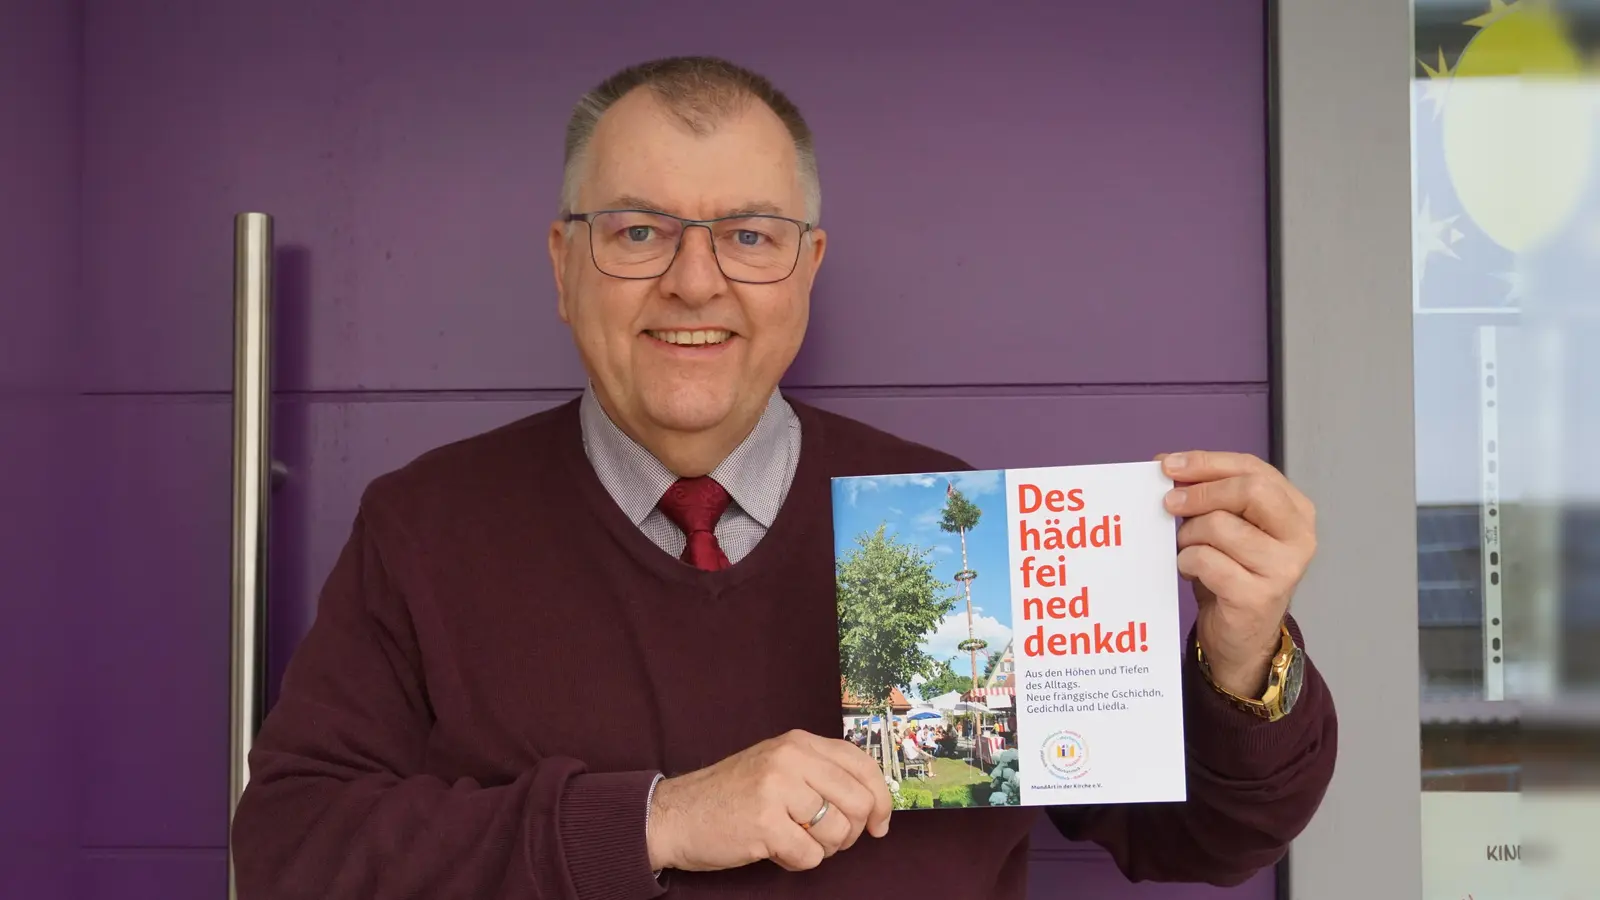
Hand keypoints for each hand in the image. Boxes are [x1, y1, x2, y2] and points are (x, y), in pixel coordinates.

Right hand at [646, 729, 892, 873]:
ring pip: (837, 832)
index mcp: (798, 743)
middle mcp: (791, 759)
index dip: (881, 798)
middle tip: (827, 840)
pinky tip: (776, 851)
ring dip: (822, 849)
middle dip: (850, 832)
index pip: (861, 764)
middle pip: (858, 802)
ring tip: (793, 841)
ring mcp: (776, 789)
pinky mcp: (764, 823)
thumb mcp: (778, 767)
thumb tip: (874, 804)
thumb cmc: (732, 796)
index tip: (880, 823)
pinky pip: (810, 856)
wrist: (676, 814)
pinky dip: (797, 862)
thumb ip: (821, 774)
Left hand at [1157, 451, 1315, 696]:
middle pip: (1249, 490)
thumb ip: (1209, 494)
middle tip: (1169, 502)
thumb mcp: (1227, 526)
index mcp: (1295, 511)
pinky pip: (1206, 560)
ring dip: (1189, 535)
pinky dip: (1187, 561)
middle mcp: (1299, 537)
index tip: (1167, 464)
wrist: (1242, 637)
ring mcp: (1283, 568)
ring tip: (1187, 549)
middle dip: (1201, 492)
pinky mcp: (1258, 596)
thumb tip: (1166, 465)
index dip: (1207, 462)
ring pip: (1220, 525)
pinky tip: (1191, 570)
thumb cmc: (1231, 573)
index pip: (1253, 469)